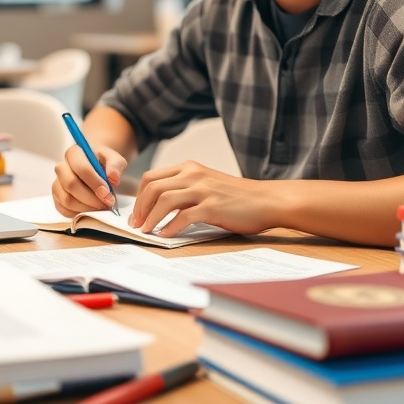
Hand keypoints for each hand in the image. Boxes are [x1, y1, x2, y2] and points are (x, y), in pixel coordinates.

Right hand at [52, 144, 126, 218]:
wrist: (95, 166)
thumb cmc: (104, 162)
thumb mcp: (114, 159)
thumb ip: (115, 165)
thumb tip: (113, 179)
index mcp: (74, 153)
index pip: (82, 169)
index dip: (95, 184)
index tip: (108, 194)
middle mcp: (61, 167)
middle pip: (71, 185)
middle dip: (91, 199)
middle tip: (106, 204)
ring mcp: (57, 183)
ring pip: (67, 200)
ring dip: (86, 208)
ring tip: (101, 208)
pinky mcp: (56, 197)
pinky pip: (63, 210)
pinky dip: (78, 214)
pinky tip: (91, 210)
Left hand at [129, 161, 272, 236]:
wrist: (266, 200)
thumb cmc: (237, 197)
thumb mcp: (207, 185)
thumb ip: (185, 190)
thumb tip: (158, 207)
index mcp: (190, 168)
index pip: (152, 177)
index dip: (139, 197)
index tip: (136, 213)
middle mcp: (194, 175)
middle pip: (154, 187)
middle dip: (140, 208)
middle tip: (136, 225)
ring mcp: (203, 190)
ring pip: (164, 200)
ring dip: (151, 217)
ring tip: (146, 231)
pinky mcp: (212, 207)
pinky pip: (183, 216)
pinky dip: (170, 227)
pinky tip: (165, 235)